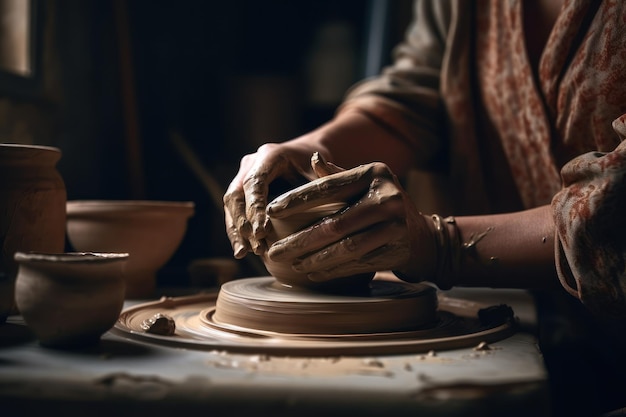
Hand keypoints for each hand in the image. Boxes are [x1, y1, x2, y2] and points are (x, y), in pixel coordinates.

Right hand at [223, 142, 322, 258]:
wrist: (305, 156)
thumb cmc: (316, 166)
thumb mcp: (321, 171)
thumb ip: (322, 177)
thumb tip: (316, 179)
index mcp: (269, 155)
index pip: (255, 183)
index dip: (255, 208)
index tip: (262, 232)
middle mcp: (251, 163)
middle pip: (236, 194)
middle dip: (242, 223)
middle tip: (255, 247)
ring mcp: (243, 175)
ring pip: (230, 204)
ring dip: (236, 230)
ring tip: (243, 253)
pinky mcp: (241, 190)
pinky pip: (233, 211)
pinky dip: (236, 230)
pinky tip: (243, 250)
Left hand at [265, 155, 438, 283]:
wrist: (422, 236)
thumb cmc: (382, 203)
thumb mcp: (365, 182)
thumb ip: (337, 175)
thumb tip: (311, 159)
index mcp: (375, 173)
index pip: (328, 187)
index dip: (297, 200)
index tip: (271, 211)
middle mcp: (388, 197)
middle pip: (334, 224)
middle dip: (299, 240)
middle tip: (273, 250)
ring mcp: (395, 226)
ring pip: (345, 247)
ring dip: (313, 258)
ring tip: (289, 262)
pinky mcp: (397, 251)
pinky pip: (357, 263)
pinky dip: (332, 269)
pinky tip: (311, 272)